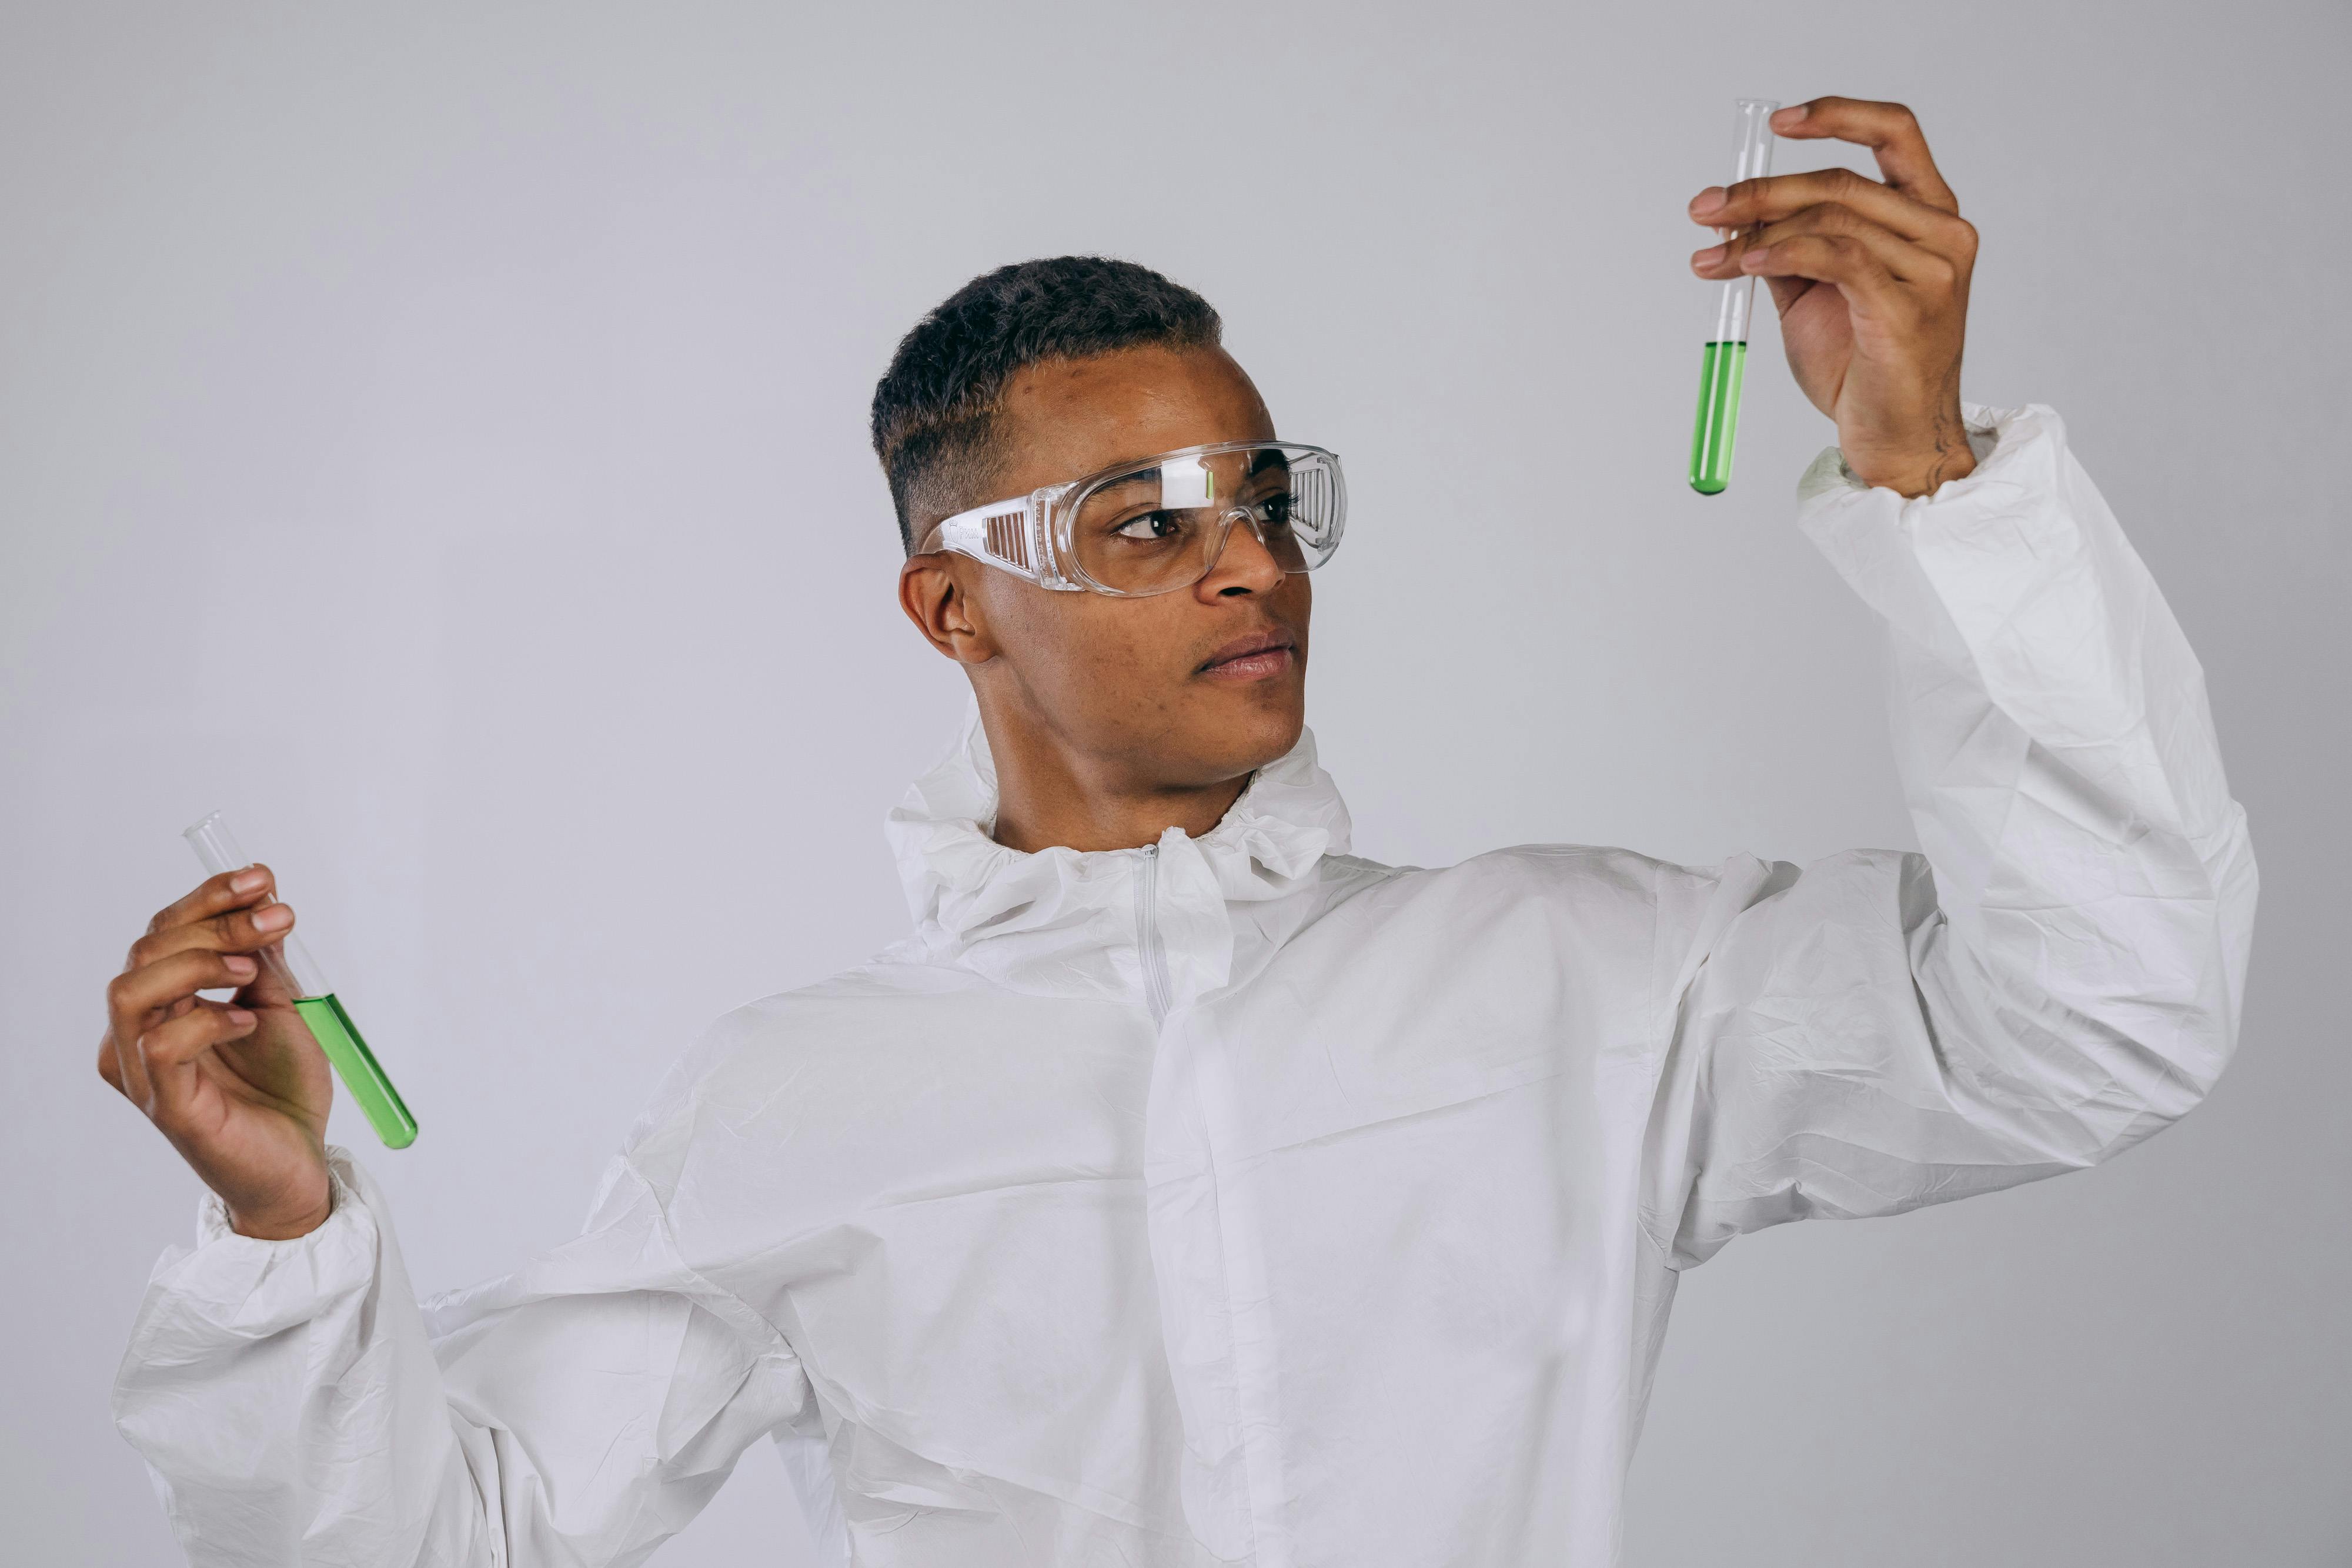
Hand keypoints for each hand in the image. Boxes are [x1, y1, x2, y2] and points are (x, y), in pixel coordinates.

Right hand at [98, 868, 335, 1238]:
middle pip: (146, 951)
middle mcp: (138, 1035)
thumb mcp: (283, 1006)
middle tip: (278, 917)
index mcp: (162, 1005)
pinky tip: (246, 1023)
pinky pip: (161, 1047)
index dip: (208, 897)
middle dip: (212, 921)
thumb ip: (263, 956)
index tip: (262, 876)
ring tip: (250, 969)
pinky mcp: (166, 1107)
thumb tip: (262, 893)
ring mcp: (145, 1072)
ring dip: (197, 962)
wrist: (301, 1162)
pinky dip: (206, 1021)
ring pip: (133, 992)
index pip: (163, 933)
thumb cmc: (283, 1089)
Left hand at [1688, 97, 1977, 497]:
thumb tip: (1733, 216)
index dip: (1836, 116)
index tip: (1775, 124)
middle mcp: (1942, 233)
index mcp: (1929, 215)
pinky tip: (1744, 264)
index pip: (1894, 133)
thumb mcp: (1815, 294)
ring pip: (1832, 220)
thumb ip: (1789, 247)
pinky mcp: (1905, 310)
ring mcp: (1931, 271)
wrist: (1890, 438)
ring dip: (1756, 233)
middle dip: (1761, 193)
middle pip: (1842, 182)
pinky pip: (1836, 260)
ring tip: (1709, 254)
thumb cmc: (1859, 366)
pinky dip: (1781, 254)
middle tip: (1705, 209)